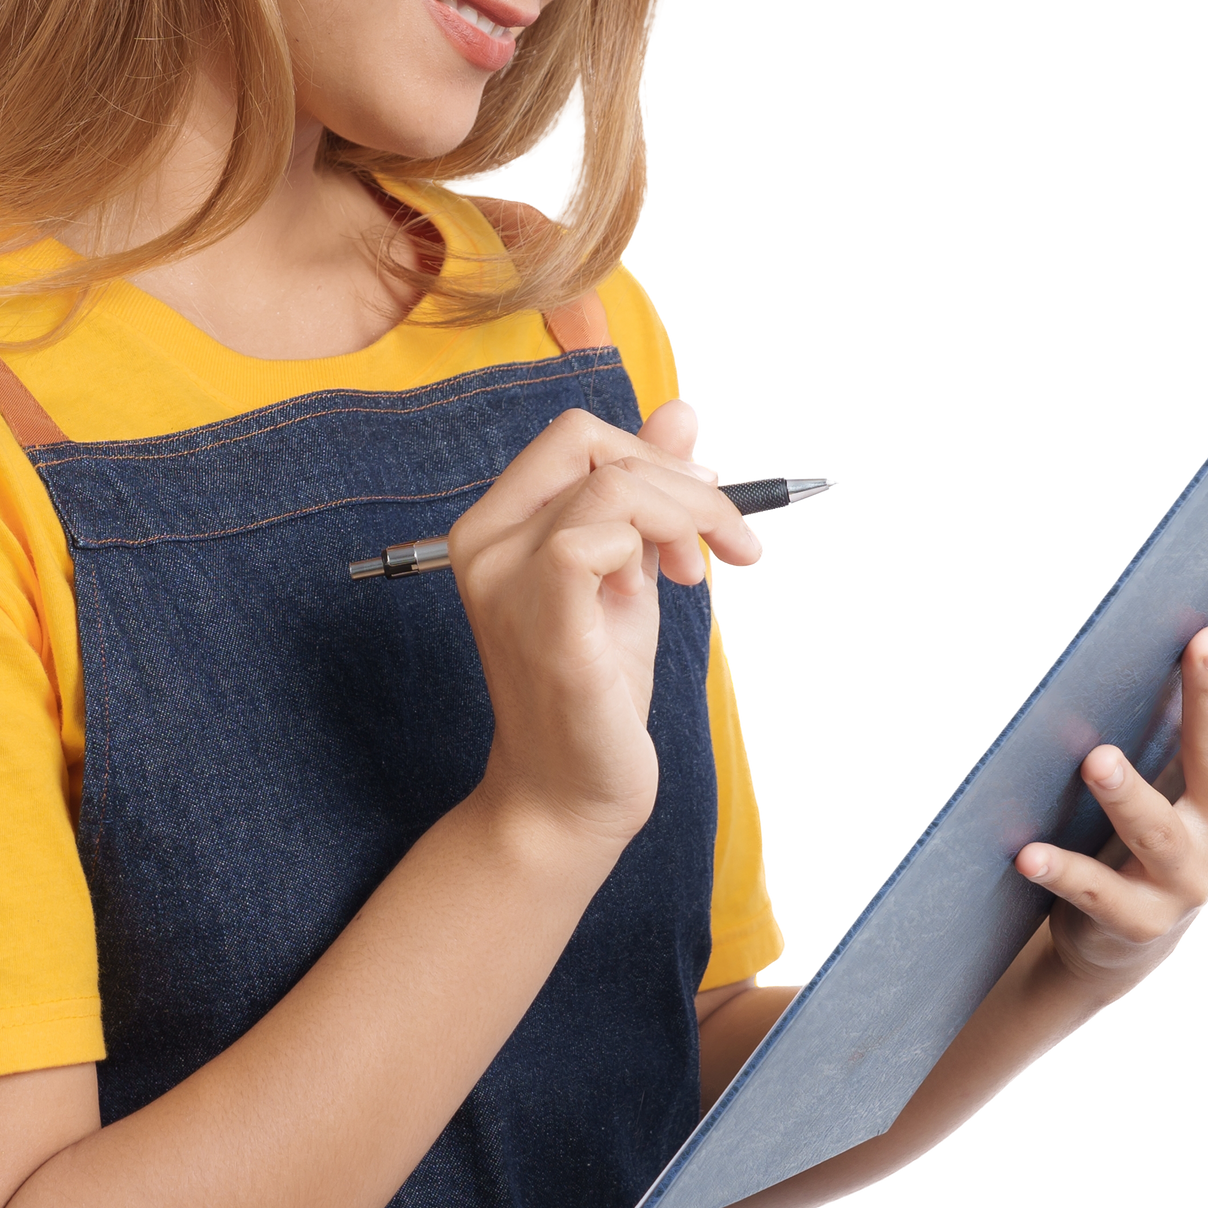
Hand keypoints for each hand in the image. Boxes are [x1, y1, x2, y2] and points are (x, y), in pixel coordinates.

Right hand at [451, 399, 762, 844]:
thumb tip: (682, 411)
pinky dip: (654, 547)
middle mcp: (483, 542)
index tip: (704, 503)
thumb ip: (649, 494)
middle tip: (724, 538)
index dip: (651, 453)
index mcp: (495, 526)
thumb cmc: (596, 693)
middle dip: (678, 478)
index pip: (574, 436)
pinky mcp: (543, 617)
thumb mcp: (631, 574)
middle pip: (587, 440)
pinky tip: (666, 590)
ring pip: (612, 483)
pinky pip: (601, 534)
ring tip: (704, 574)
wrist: (570, 795)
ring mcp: (503, 578)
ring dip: (687, 516)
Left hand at [1014, 564, 1207, 979]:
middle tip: (1199, 641)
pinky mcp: (1141, 920)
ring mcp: (1192, 879)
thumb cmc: (1164, 815)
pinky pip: (1099, 894)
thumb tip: (1184, 600)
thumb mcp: (1192, 763)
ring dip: (1127, 794)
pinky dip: (1064, 872)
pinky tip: (1027, 853)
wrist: (1131, 932)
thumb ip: (1198, 702)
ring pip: (1159, 831)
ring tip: (1095, 759)